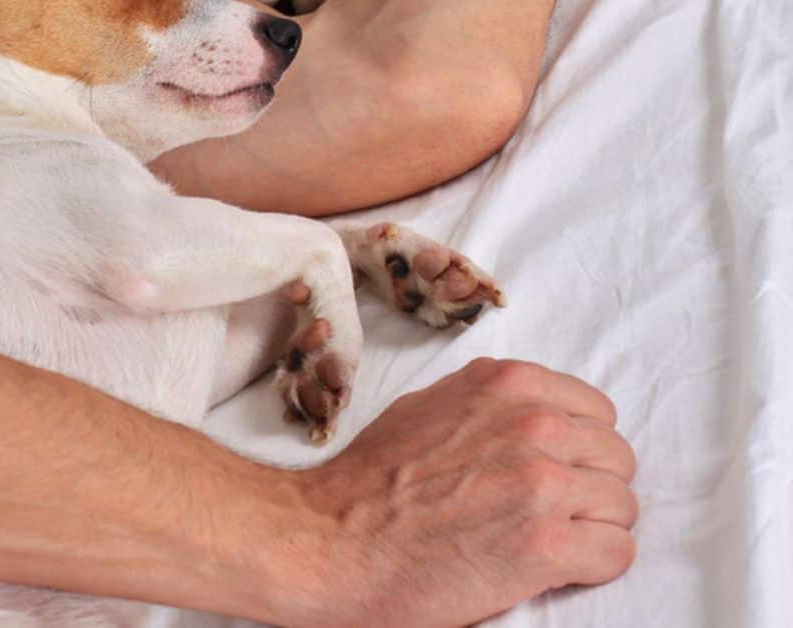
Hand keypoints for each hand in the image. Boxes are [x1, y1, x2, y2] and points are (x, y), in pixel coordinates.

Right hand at [279, 358, 637, 627]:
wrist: (330, 538)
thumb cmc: (369, 483)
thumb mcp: (429, 407)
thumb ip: (489, 404)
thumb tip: (529, 418)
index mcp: (507, 383)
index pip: (596, 413)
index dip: (575, 451)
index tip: (548, 474)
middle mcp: (534, 423)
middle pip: (616, 459)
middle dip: (587, 489)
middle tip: (543, 514)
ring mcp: (543, 482)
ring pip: (622, 507)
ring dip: (590, 529)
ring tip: (540, 542)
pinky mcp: (547, 544)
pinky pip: (616, 553)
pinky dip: (590, 567)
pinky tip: (549, 568)